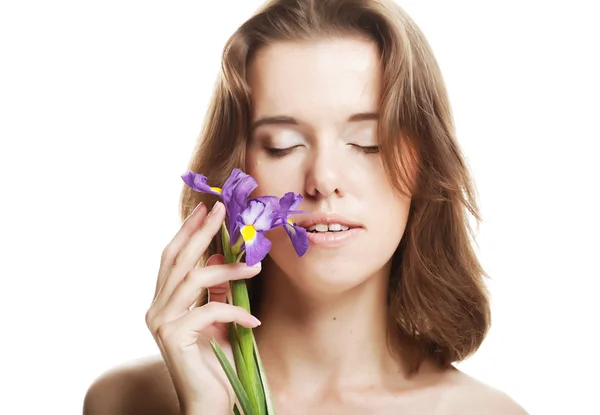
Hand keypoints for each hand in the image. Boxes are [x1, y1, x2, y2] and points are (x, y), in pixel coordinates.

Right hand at [145, 201, 261, 413]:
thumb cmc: (216, 361)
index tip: (206, 208)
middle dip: (200, 232)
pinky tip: (254, 320)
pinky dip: (234, 311)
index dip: (188, 231)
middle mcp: (156, 309)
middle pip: (177, 259)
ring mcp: (161, 323)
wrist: (210, 402)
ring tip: (256, 268)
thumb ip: (216, 290)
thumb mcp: (219, 318)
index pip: (172, 257)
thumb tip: (220, 255)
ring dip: (228, 269)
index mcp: (164, 301)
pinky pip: (208, 310)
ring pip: (193, 278)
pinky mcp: (173, 337)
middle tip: (220, 210)